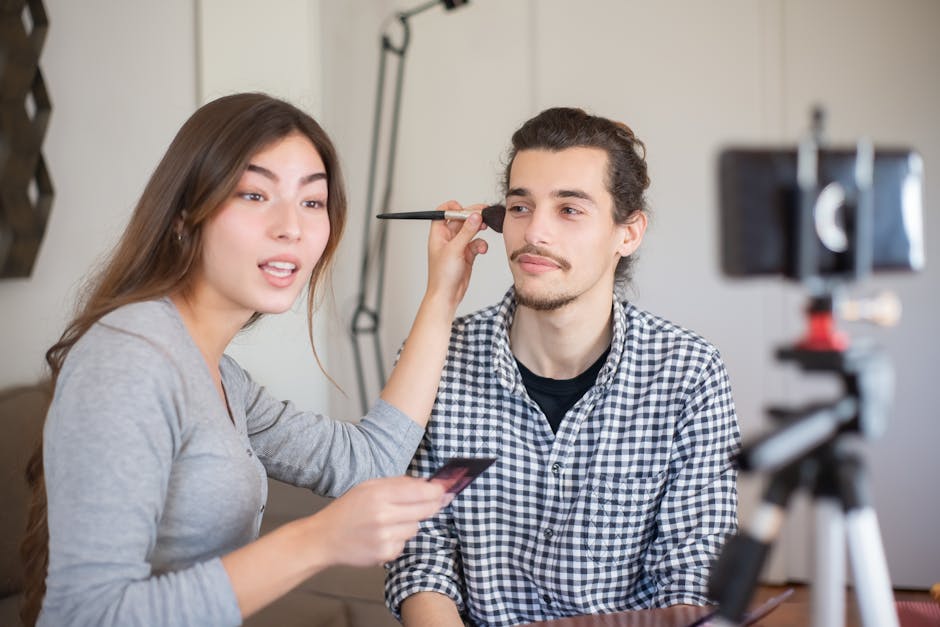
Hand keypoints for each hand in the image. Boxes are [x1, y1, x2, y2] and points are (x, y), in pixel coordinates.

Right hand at [309, 476, 445, 567]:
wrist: (325, 538)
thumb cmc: (347, 510)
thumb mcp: (368, 487)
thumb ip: (398, 483)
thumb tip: (426, 482)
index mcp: (379, 494)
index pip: (421, 491)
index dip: (437, 490)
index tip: (444, 489)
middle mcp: (383, 515)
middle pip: (425, 510)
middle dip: (432, 505)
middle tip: (433, 501)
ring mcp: (385, 537)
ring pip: (416, 527)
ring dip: (410, 523)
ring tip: (391, 520)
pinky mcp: (385, 554)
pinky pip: (405, 544)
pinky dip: (399, 539)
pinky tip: (383, 535)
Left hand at [425, 200, 488, 306]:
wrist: (447, 295)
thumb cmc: (442, 276)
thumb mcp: (455, 250)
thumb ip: (466, 232)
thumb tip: (475, 216)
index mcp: (438, 234)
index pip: (443, 212)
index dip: (453, 208)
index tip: (465, 209)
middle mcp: (448, 238)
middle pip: (460, 219)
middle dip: (472, 216)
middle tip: (484, 213)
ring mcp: (458, 246)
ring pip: (470, 230)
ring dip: (479, 229)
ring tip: (485, 227)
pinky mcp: (467, 254)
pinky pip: (476, 243)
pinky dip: (481, 244)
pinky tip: (482, 249)